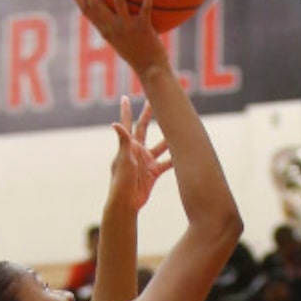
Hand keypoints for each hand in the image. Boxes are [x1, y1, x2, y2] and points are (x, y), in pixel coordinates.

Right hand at [71, 0, 169, 78]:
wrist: (151, 71)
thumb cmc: (140, 56)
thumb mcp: (123, 42)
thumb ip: (118, 27)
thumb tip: (117, 10)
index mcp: (106, 32)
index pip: (87, 12)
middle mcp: (113, 29)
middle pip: (95, 4)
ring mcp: (127, 27)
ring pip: (118, 1)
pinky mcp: (143, 28)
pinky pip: (145, 7)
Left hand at [108, 96, 170, 212]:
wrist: (127, 203)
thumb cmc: (121, 181)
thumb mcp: (123, 159)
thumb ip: (123, 141)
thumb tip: (115, 124)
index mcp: (127, 146)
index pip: (127, 124)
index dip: (126, 110)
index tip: (125, 97)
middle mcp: (137, 151)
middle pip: (144, 128)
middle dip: (149, 114)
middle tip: (155, 101)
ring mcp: (146, 161)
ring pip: (160, 145)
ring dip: (169, 136)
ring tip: (178, 125)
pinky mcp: (153, 173)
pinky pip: (167, 163)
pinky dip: (176, 159)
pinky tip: (185, 153)